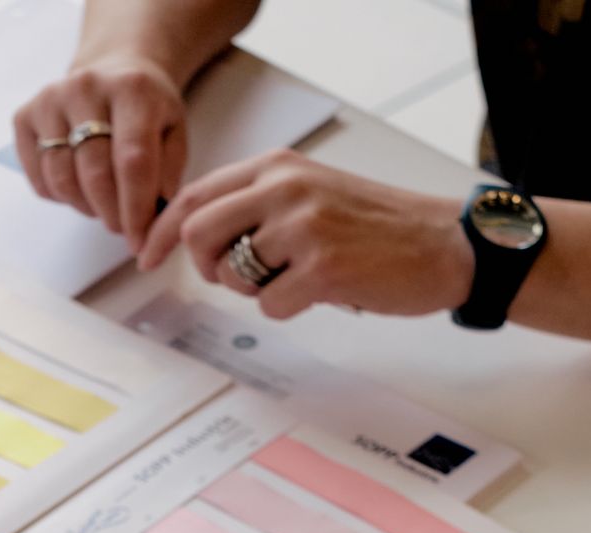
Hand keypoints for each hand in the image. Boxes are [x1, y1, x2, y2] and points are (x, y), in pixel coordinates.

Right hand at [13, 58, 188, 253]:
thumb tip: (152, 220)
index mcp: (132, 89)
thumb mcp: (173, 129)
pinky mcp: (25, 116)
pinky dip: (59, 196)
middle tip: (121, 226)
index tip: (138, 241)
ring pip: (63, 180)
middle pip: (95, 174)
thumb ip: (168, 172)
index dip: (134, 209)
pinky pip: (39, 179)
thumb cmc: (145, 108)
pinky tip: (77, 187)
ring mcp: (51, 100)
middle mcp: (86, 87)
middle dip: (110, 214)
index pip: (132, 161)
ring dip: (85, 207)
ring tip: (102, 204)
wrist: (113, 67)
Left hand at [139, 150, 474, 319]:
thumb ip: (259, 204)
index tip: (146, 255)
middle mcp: (286, 188)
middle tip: (234, 277)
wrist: (444, 242)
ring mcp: (303, 227)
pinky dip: (288, 309)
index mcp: (280, 166)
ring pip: (232, 274)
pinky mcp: (322, 268)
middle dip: (206, 267)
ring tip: (297, 278)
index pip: (197, 195)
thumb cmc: (377, 226)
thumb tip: (200, 235)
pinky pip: (269, 305)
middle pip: (199, 232)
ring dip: (255, 289)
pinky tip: (321, 291)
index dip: (163, 230)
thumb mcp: (312, 193)